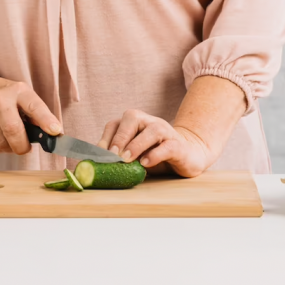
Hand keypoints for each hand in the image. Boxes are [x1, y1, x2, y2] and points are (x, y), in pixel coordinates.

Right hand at [0, 75, 61, 154]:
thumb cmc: (10, 99)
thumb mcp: (25, 98)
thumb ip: (38, 116)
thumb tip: (52, 138)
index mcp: (19, 91)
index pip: (34, 106)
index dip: (45, 120)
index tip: (55, 131)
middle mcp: (0, 98)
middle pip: (12, 128)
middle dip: (22, 145)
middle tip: (26, 148)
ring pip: (0, 141)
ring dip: (10, 148)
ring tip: (12, 140)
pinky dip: (0, 148)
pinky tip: (2, 139)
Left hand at [99, 110, 214, 177]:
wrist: (188, 156)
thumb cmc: (155, 155)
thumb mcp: (134, 155)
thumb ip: (119, 156)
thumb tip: (96, 166)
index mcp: (135, 122)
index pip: (115, 123)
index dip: (105, 137)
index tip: (98, 154)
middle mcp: (149, 122)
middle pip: (132, 118)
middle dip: (119, 137)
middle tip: (111, 155)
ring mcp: (165, 131)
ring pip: (151, 131)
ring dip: (136, 145)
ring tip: (126, 159)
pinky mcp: (179, 146)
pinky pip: (167, 146)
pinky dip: (155, 154)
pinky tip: (146, 164)